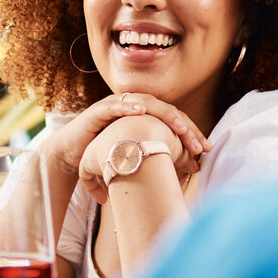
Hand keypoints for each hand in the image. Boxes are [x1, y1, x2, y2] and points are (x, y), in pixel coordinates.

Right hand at [79, 112, 196, 203]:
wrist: (72, 155)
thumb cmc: (104, 156)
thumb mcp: (135, 160)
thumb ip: (157, 162)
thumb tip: (189, 173)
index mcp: (145, 118)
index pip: (173, 122)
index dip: (191, 134)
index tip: (206, 151)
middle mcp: (134, 108)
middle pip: (167, 111)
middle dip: (186, 128)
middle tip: (200, 146)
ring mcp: (118, 106)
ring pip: (148, 104)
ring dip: (166, 116)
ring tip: (181, 129)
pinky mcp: (99, 110)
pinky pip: (116, 105)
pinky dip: (129, 106)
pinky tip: (141, 111)